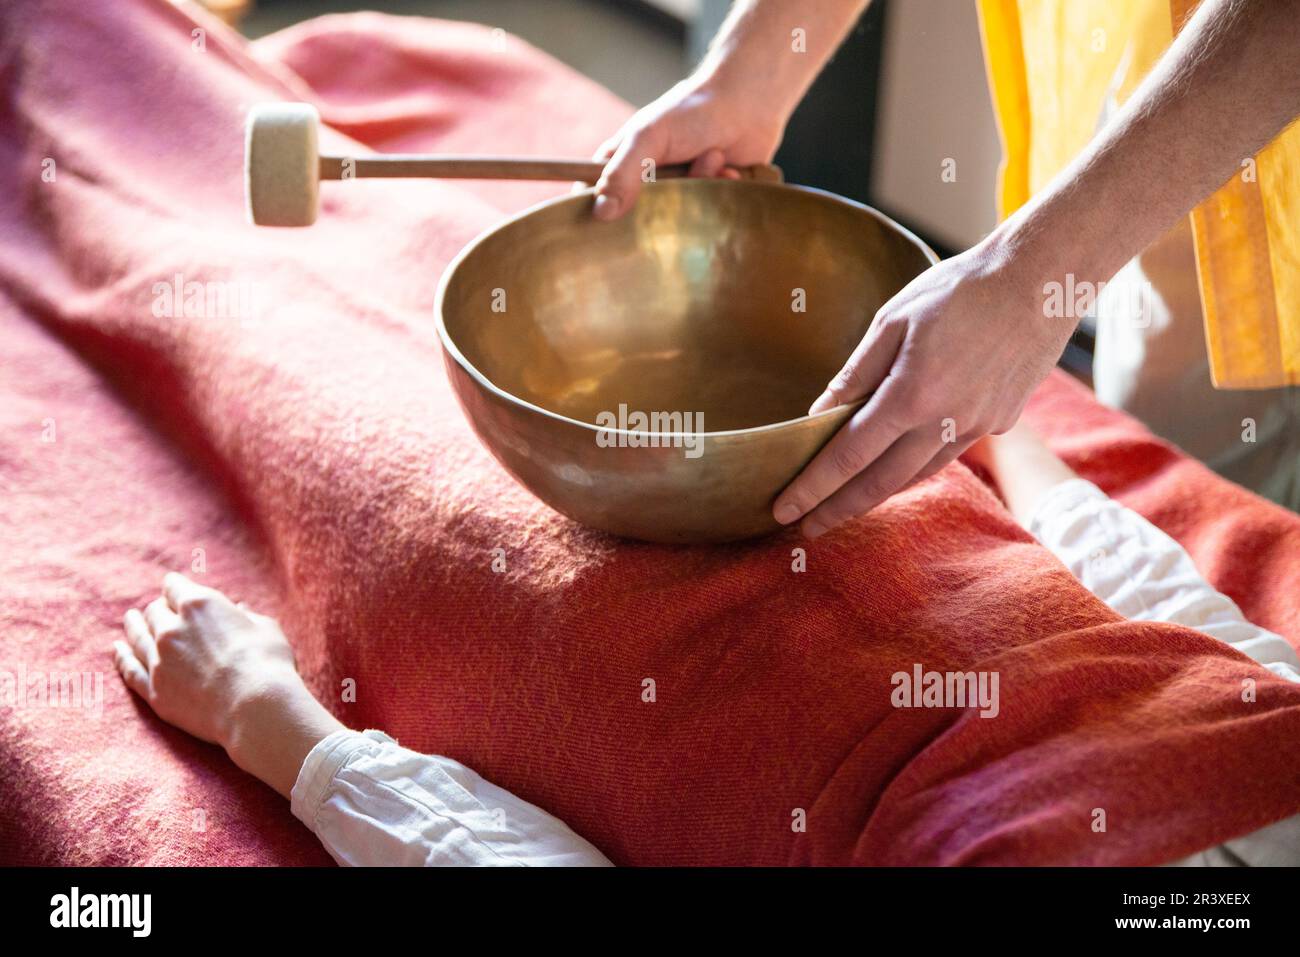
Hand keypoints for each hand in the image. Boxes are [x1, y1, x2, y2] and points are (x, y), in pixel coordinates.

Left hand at [114, 572, 301, 748]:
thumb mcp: (266, 627)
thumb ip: (246, 616)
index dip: (175, 587)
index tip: (175, 589)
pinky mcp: (155, 691)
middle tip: (160, 611)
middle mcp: (172, 628)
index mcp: (199, 604)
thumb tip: (238, 610)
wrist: (255, 707)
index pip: (174, 586)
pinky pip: (130, 670)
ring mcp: (159, 660)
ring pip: (136, 637)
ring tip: (130, 620)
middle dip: (157, 609)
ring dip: (133, 627)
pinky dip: (122, 657)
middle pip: (153, 611)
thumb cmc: (268, 663)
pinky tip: (118, 650)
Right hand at [591, 71, 787, 219]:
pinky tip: (729, 169)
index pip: (592, 196)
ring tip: (713, 155)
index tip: (603, 225)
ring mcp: (678, 192)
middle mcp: (647, 183)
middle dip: (666, 198)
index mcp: (622, 163)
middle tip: (678, 174)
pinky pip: (709, 214)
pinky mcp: (707, 199)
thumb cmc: (692, 112)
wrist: (747, 103)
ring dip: (700, 184)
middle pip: (637, 218)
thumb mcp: (648, 137)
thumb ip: (623, 173)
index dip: (594, 212)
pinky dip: (721, 189)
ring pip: (678, 216)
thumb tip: (600, 213)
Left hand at [772, 239, 1074, 536]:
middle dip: (838, 509)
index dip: (813, 487)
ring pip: (915, 475)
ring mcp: (976, 426)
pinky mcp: (998, 421)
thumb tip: (819, 414)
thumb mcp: (893, 319)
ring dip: (876, 495)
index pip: (848, 456)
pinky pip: (946, 455)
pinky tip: (895, 469)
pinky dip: (913, 469)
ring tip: (843, 505)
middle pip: (879, 482)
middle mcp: (944, 421)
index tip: (784, 509)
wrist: (1043, 279)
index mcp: (911, 394)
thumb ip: (856, 373)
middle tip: (805, 528)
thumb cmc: (960, 289)